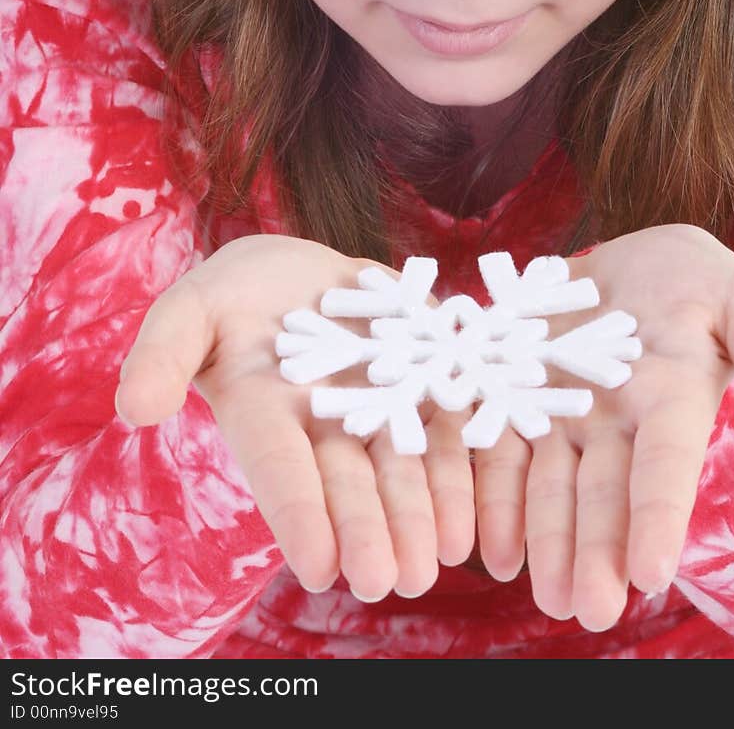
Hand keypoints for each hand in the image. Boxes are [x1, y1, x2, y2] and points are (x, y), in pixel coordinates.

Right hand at [115, 234, 475, 599]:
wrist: (296, 272)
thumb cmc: (231, 297)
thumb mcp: (188, 310)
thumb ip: (162, 352)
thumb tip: (135, 407)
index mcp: (264, 415)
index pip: (280, 470)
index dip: (299, 516)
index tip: (320, 568)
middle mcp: (322, 424)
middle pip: (348, 482)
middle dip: (368, 530)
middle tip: (386, 580)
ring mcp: (376, 403)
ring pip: (402, 465)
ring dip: (422, 512)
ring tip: (440, 557)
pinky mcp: (422, 377)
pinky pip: (447, 424)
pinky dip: (465, 464)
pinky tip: (479, 508)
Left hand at [470, 224, 733, 629]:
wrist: (633, 259)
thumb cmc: (697, 284)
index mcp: (672, 400)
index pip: (667, 466)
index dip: (659, 516)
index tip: (652, 572)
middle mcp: (616, 420)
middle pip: (604, 494)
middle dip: (597, 554)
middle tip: (588, 611)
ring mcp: (564, 411)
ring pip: (552, 485)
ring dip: (547, 542)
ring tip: (545, 596)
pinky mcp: (519, 394)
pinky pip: (503, 452)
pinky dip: (496, 500)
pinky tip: (493, 551)